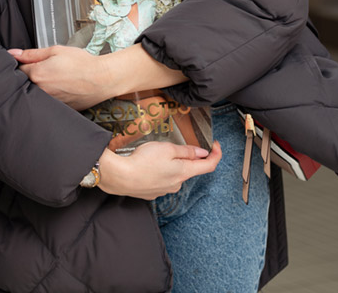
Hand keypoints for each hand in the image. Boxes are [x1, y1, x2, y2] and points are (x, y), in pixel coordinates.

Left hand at [12, 44, 187, 109]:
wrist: (102, 79)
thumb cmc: (82, 64)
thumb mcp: (56, 51)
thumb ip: (32, 53)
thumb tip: (13, 53)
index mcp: (37, 74)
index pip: (17, 71)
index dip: (21, 65)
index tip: (26, 63)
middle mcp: (41, 91)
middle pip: (24, 84)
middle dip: (29, 78)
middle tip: (44, 72)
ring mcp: (49, 102)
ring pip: (36, 95)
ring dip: (39, 88)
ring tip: (55, 81)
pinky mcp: (58, 109)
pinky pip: (47, 103)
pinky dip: (50, 97)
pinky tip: (61, 90)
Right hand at [98, 140, 221, 199]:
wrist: (120, 177)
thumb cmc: (143, 161)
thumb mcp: (167, 148)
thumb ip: (187, 151)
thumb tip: (203, 153)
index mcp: (184, 172)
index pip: (209, 166)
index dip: (216, 154)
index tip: (215, 145)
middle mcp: (177, 184)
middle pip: (189, 169)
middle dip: (185, 157)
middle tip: (172, 144)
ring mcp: (164, 190)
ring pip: (174, 174)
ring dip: (170, 164)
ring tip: (153, 154)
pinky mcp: (152, 192)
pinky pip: (161, 180)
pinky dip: (158, 171)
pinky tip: (146, 165)